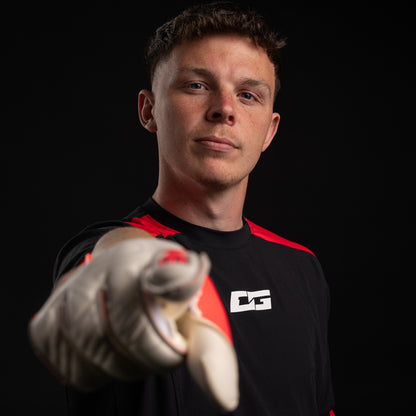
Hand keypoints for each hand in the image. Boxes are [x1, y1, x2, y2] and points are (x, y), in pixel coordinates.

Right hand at [29, 238, 237, 411]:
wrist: (121, 263)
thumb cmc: (158, 275)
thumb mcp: (187, 278)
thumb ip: (199, 315)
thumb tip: (219, 385)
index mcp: (128, 261)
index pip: (132, 315)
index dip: (157, 346)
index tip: (178, 352)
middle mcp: (90, 275)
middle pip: (105, 341)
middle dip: (141, 361)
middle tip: (163, 357)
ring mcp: (64, 298)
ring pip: (86, 359)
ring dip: (120, 369)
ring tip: (140, 355)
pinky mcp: (46, 320)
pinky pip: (67, 367)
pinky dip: (94, 374)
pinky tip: (113, 358)